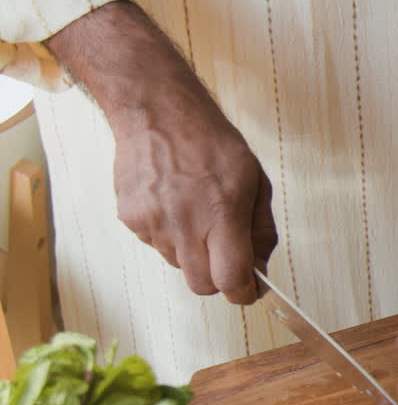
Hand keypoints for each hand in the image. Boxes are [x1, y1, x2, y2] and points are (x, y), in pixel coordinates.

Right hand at [114, 110, 274, 304]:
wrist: (157, 112)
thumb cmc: (210, 141)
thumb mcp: (254, 180)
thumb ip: (261, 229)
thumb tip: (260, 267)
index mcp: (221, 213)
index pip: (230, 279)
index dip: (243, 293)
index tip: (250, 290)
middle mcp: (183, 224)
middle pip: (202, 285)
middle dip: (218, 277)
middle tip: (226, 254)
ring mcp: (152, 223)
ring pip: (178, 265)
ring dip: (193, 253)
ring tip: (197, 213)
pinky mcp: (131, 219)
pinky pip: (156, 244)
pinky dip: (170, 235)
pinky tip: (175, 204)